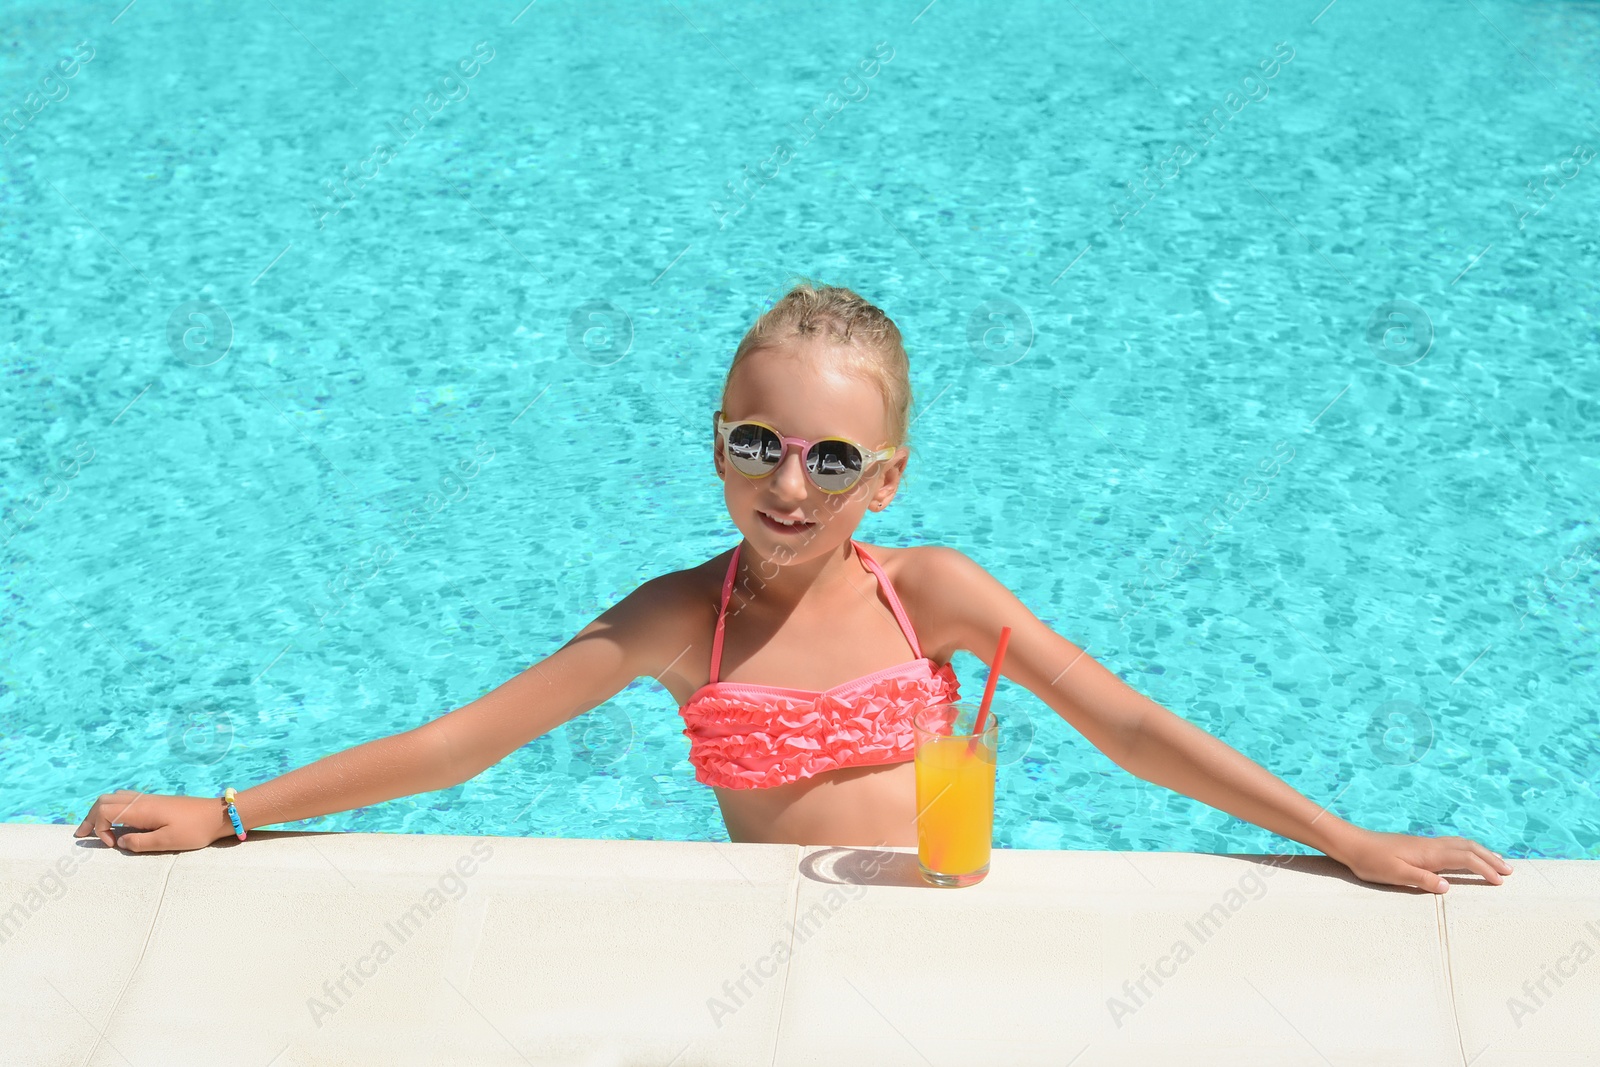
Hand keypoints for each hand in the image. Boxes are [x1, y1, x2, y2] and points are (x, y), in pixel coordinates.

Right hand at [73, 790, 235, 852]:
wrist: (217, 815)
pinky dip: (113, 809)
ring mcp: (148, 799)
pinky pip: (126, 799)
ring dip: (100, 812)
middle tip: (82, 835)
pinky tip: (116, 821)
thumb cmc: (194, 830)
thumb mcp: (166, 842)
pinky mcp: (155, 801)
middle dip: (90, 818)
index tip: (113, 844)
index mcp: (141, 809)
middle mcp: (141, 800)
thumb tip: (119, 842)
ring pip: (114, 798)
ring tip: (94, 829)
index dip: (100, 829)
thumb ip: (139, 843)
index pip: (104, 811)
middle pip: (104, 801)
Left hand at [1329, 828, 1512, 892]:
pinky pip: (1451, 845)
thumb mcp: (1395, 875)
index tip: (1500, 881)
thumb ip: (1421, 880)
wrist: (1352, 844)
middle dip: (1490, 858)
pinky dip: (1467, 849)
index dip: (1484, 869)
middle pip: (1468, 847)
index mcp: (1429, 853)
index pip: (1465, 858)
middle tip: (1510, 871)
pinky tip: (1466, 855)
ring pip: (1460, 844)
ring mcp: (1425, 844)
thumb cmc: (1371, 862)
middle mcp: (1431, 845)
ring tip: (1496, 861)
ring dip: (1481, 852)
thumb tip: (1447, 887)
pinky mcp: (1419, 846)